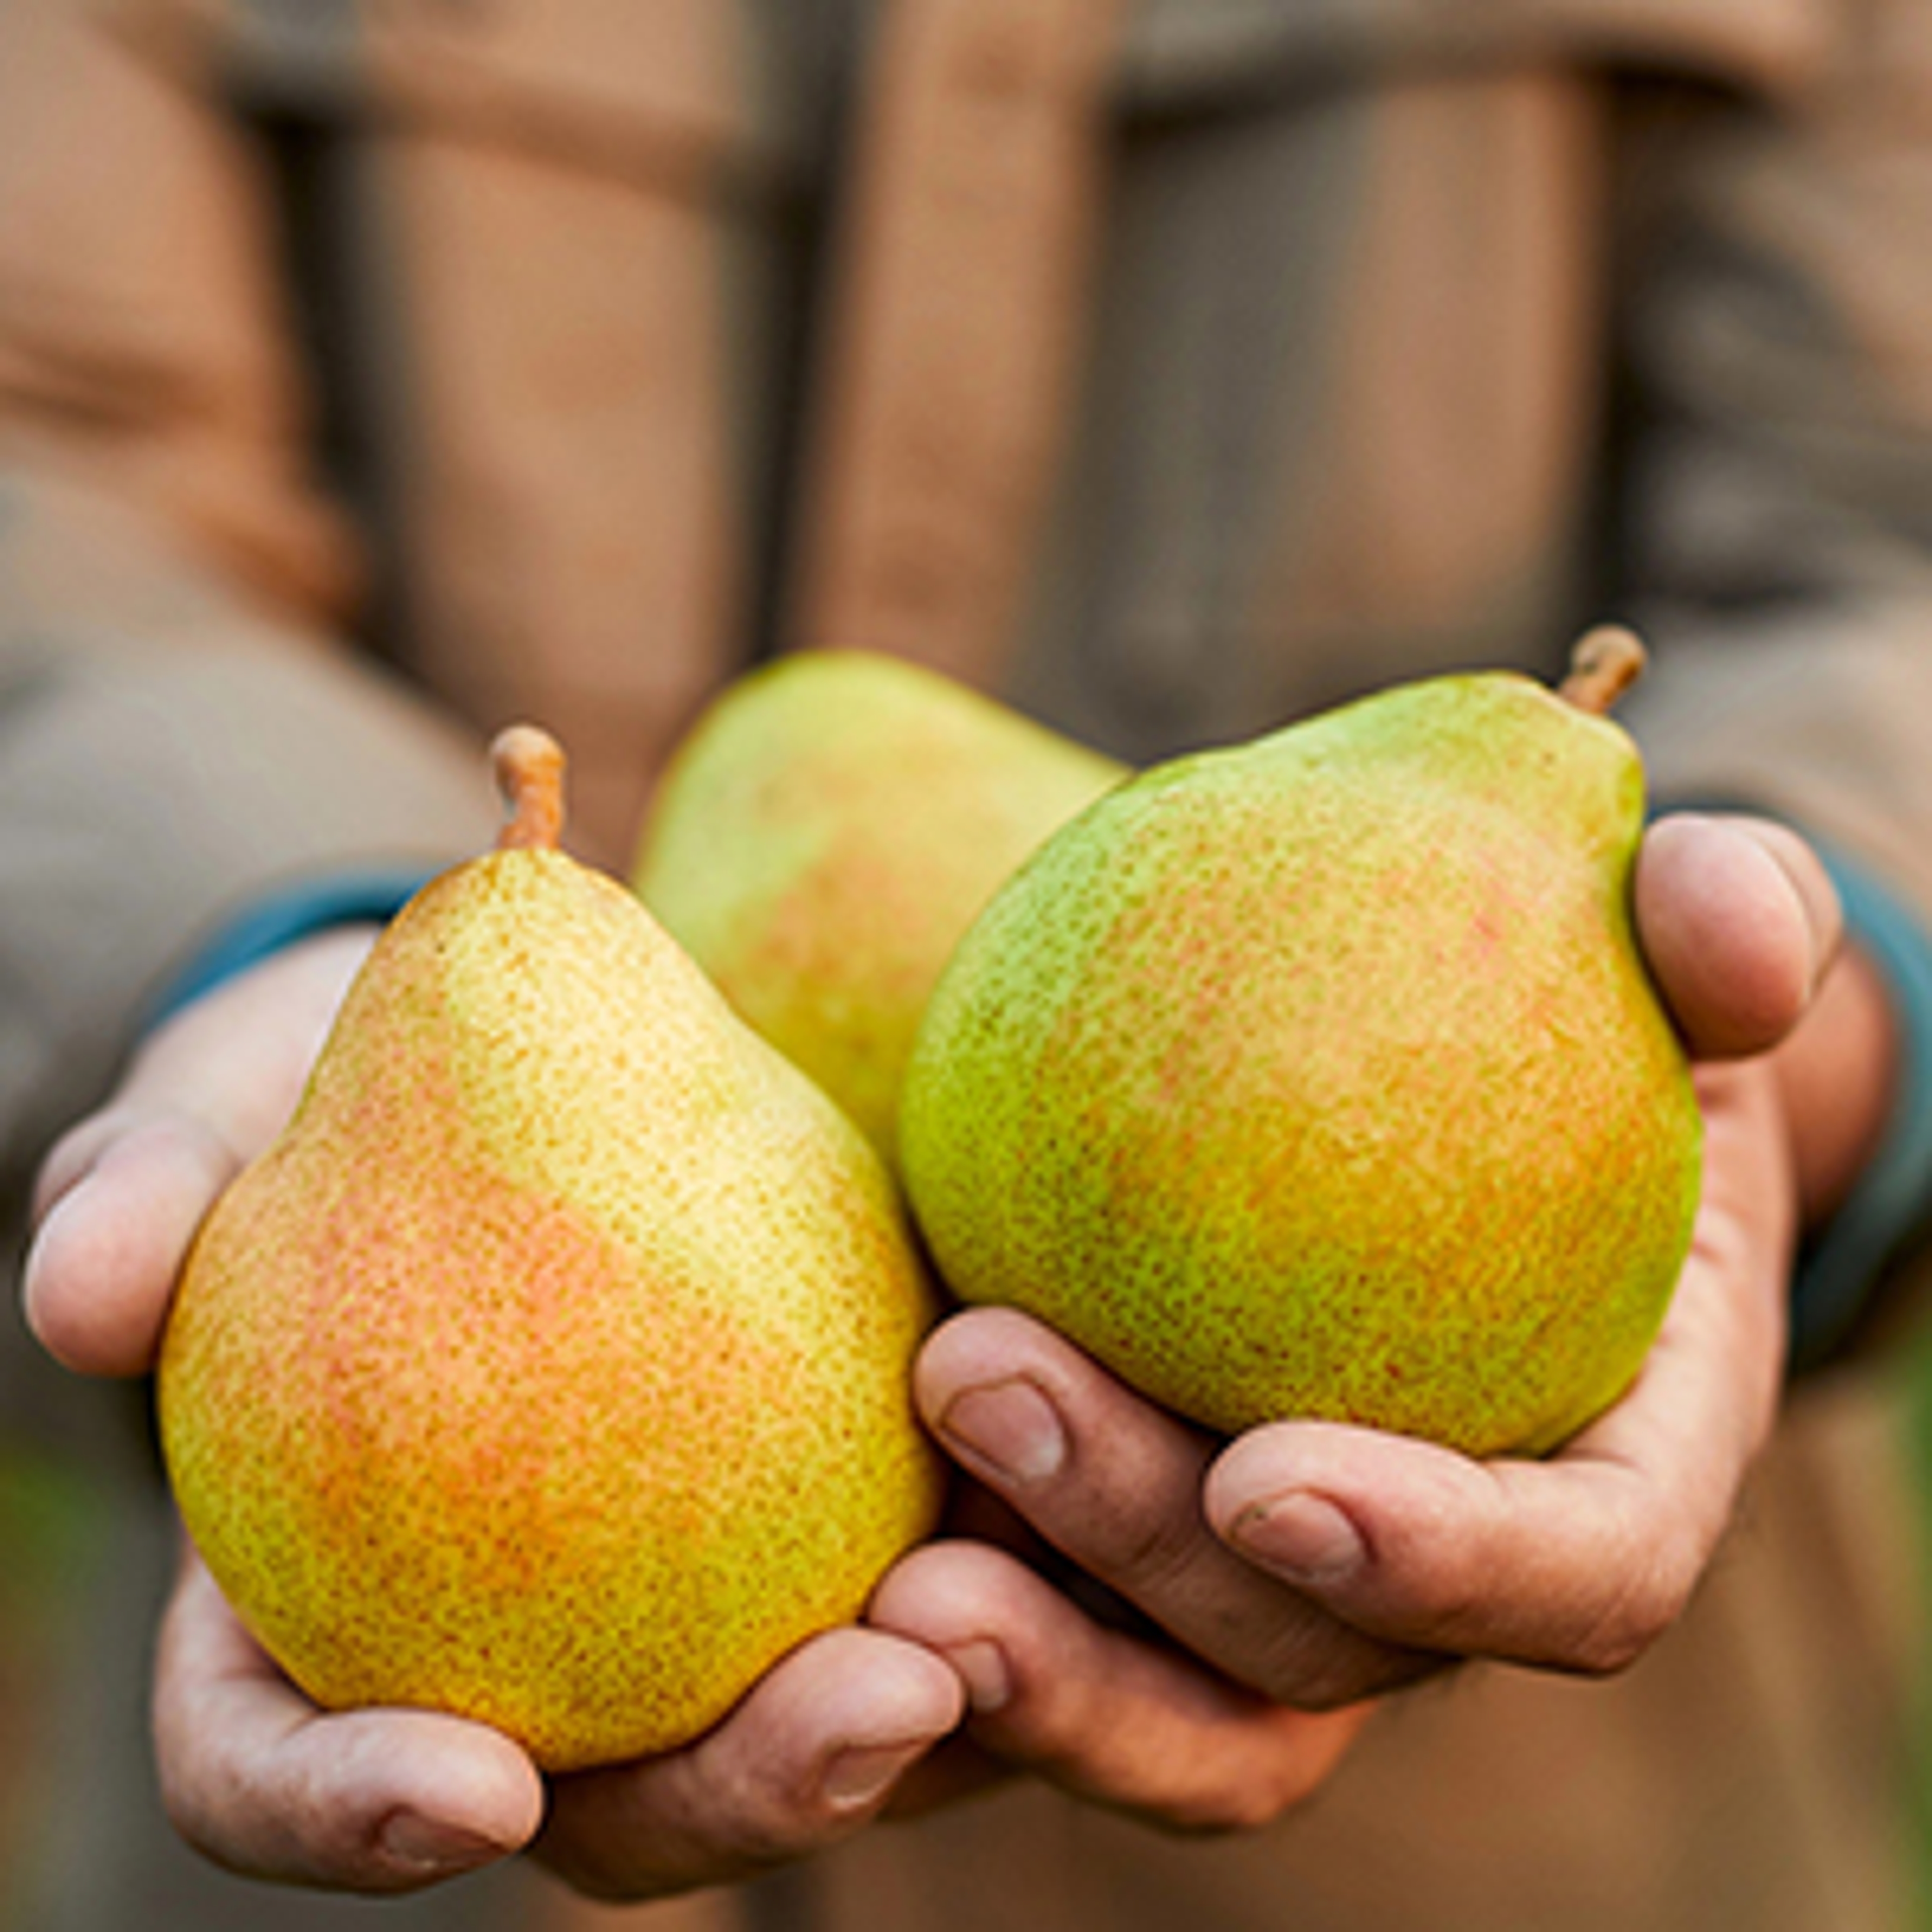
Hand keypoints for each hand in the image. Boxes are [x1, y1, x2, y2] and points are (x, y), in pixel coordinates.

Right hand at [23, 932, 963, 1898]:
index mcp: (327, 1620)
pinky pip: (948, 1571)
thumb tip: (85, 1294)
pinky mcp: (848, 1507)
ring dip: (939, 1707)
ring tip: (1002, 1615)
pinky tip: (1088, 1489)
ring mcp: (707, 1605)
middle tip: (870, 1706)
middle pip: (628, 1805)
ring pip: (822, 1721)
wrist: (511, 1061)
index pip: (293, 1774)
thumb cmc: (330, 1105)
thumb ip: (146, 1198)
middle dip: (747, 1793)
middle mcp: (536, 1656)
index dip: (356, 1816)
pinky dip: (1022, 1561)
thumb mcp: (216, 1121)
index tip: (469, 1785)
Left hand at [870, 814, 1877, 1815]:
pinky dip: (960, 1601)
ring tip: (886, 1560)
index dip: (1444, 1566)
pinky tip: (842, 1510)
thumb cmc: (1594, 1012)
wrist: (1460, 1074)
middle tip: (978, 1374)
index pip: (1575, 1576)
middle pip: (1312, 1659)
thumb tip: (1734, 915)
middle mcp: (1440, 1568)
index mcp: (1612, 1469)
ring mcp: (1284, 1580)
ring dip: (1031, 1669)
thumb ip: (1730, 919)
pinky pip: (1058, 1617)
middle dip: (1147, 1560)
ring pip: (1172, 1708)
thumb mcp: (1670, 946)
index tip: (1275, 1472)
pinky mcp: (1152, 1547)